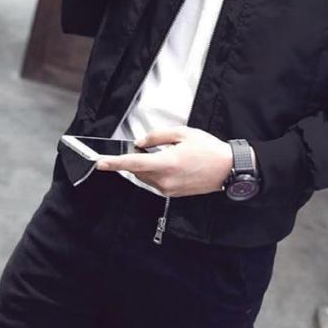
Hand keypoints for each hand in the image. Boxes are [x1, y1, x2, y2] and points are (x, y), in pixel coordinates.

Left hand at [95, 126, 233, 196]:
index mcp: (166, 163)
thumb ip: (158, 136)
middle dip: (135, 159)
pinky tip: (170, 163)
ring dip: (146, 165)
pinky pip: (155, 182)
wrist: (227, 169)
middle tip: (145, 146)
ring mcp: (168, 189)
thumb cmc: (209, 149)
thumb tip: (141, 142)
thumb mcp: (183, 133)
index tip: (100, 162)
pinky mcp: (173, 194)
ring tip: (166, 154)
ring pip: (145, 177)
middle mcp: (164, 180)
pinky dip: (156, 172)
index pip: (133, 163)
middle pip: (138, 170)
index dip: (114, 163)